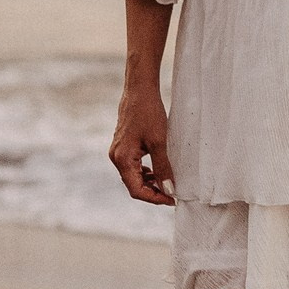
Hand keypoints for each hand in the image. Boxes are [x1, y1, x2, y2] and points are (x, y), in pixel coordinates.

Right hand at [109, 83, 175, 205]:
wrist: (140, 89)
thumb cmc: (148, 112)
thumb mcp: (159, 142)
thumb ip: (163, 168)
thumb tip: (169, 189)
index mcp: (122, 159)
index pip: (136, 190)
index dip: (155, 198)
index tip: (172, 199)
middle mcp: (116, 157)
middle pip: (134, 185)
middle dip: (153, 192)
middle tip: (172, 193)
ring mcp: (118, 151)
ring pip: (133, 176)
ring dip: (150, 182)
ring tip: (167, 183)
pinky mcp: (123, 145)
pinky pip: (133, 166)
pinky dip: (146, 172)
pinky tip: (158, 170)